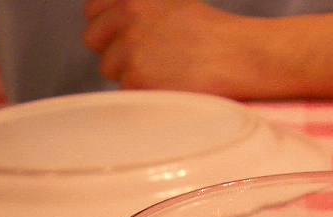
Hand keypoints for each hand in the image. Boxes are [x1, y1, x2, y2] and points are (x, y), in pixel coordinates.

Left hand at [82, 0, 260, 94]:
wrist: (240, 55)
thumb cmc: (212, 34)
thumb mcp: (171, 2)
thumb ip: (138, 9)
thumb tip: (104, 20)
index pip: (92, 12)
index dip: (108, 29)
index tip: (127, 39)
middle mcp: (126, 15)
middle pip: (94, 42)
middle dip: (115, 51)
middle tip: (150, 59)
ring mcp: (129, 47)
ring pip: (110, 70)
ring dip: (130, 73)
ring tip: (166, 71)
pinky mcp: (136, 78)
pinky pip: (124, 90)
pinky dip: (144, 92)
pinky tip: (169, 84)